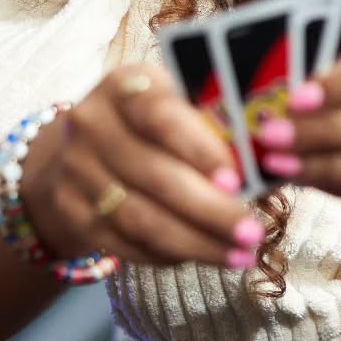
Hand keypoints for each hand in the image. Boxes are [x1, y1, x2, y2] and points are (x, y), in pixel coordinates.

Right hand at [19, 63, 264, 269]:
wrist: (78, 146)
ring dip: (195, 243)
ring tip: (240, 255)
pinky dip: (167, 255)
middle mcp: (92, 123)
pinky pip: (124, 243)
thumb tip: (270, 157)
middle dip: (211, 211)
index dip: (199, 150)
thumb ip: (214, 122)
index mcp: (125, 85)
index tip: (236, 180)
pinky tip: (201, 255)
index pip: (161, 115)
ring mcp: (76, 169)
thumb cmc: (150, 121)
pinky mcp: (71, 211)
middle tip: (253, 233)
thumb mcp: (176, 101)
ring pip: (140, 218)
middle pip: (155, 176)